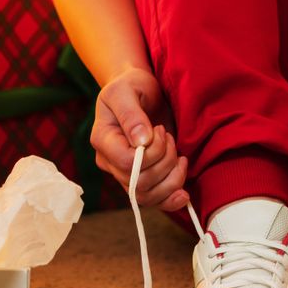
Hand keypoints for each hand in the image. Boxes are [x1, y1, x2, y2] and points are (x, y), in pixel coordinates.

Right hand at [91, 67, 188, 210]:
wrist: (141, 91)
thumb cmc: (131, 86)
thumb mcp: (127, 90)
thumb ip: (131, 114)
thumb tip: (141, 142)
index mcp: (103, 140)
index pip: (127, 163)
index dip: (152, 152)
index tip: (160, 130)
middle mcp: (110, 162)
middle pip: (140, 182)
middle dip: (165, 161)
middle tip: (169, 137)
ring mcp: (125, 173)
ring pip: (148, 196)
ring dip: (173, 178)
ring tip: (178, 154)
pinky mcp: (142, 178)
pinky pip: (154, 201)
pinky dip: (171, 200)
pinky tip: (184, 194)